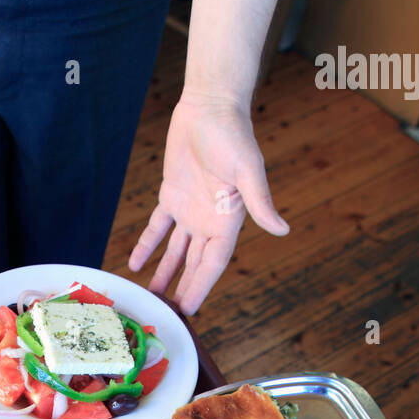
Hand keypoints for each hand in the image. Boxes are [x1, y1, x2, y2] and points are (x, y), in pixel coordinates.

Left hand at [129, 94, 288, 314]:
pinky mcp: (172, 195)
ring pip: (176, 251)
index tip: (188, 308)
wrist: (210, 106)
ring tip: (152, 294)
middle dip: (183, 287)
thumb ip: (261, 201)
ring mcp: (190, 210)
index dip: (200, 286)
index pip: (213, 263)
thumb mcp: (247, 169)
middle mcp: (209, 220)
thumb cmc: (233, 134)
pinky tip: (136, 263)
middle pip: (194, 263)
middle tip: (168, 313)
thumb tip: (282, 230)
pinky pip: (158, 227)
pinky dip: (148, 244)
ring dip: (164, 272)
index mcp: (228, 219)